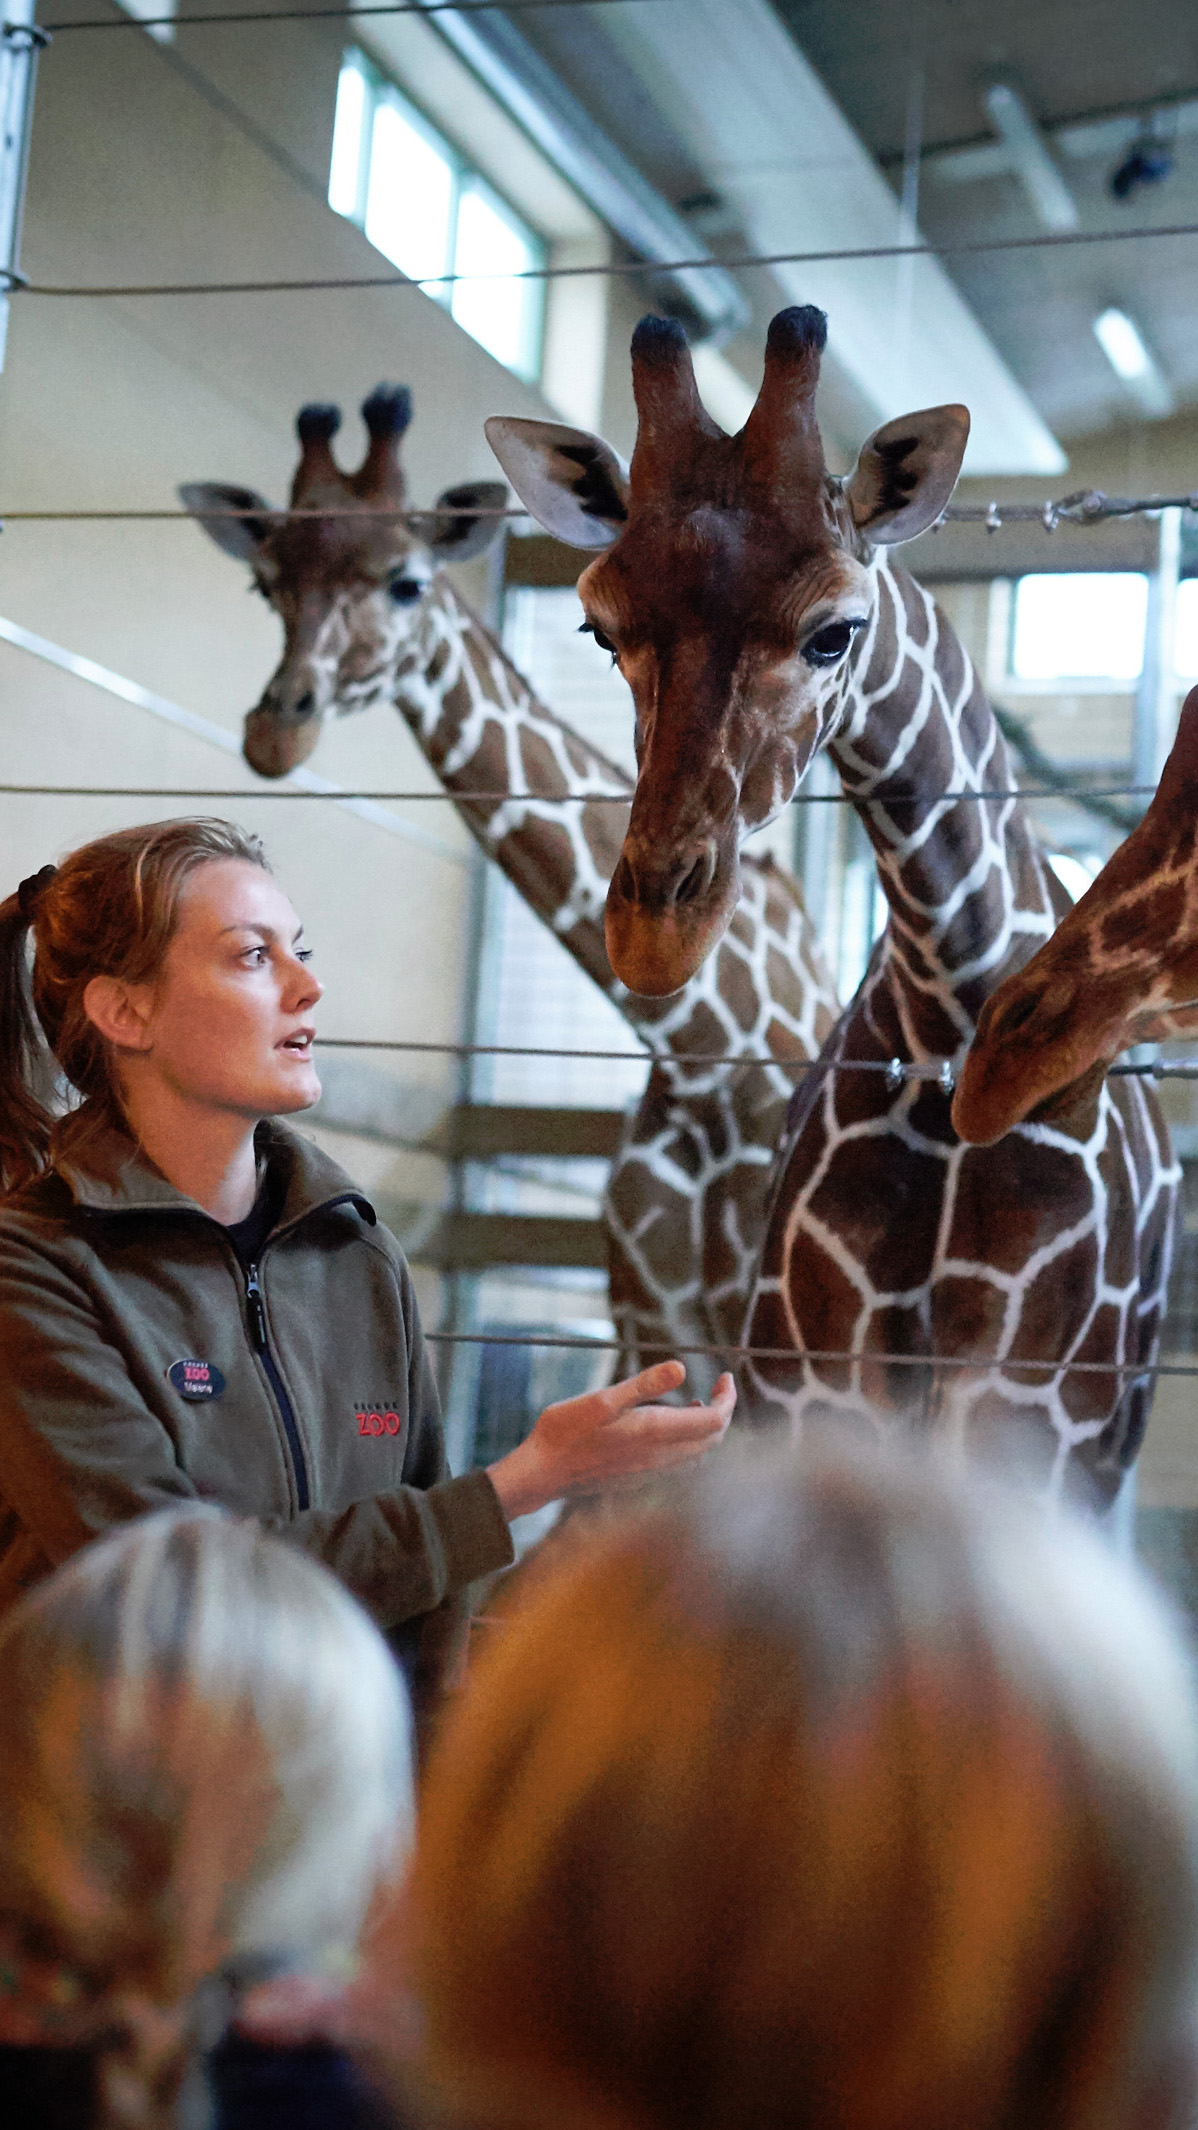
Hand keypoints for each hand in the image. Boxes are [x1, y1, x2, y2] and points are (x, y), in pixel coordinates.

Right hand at [487, 1361, 734, 1521]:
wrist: (541, 1473)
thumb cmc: (565, 1431)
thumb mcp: (602, 1399)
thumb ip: (645, 1385)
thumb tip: (682, 1367)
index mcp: (655, 1433)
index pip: (715, 1422)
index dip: (728, 1399)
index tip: (725, 1376)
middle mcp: (659, 1458)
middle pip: (712, 1440)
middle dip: (723, 1412)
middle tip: (719, 1386)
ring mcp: (650, 1472)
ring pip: (698, 1454)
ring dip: (706, 1429)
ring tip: (698, 1403)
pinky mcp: (639, 1479)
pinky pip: (680, 1464)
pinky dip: (688, 1443)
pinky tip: (668, 1428)